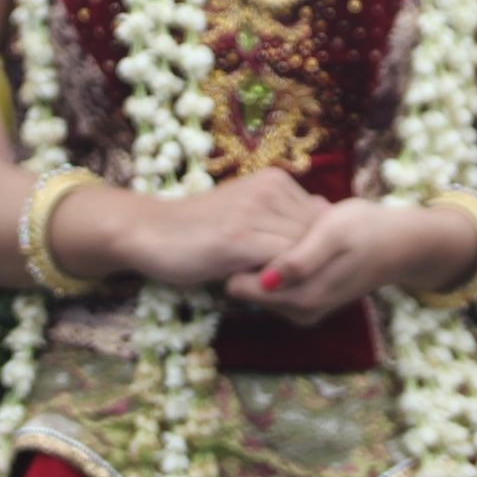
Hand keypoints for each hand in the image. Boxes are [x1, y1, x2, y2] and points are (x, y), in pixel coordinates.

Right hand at [118, 169, 326, 290]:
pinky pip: (283, 264)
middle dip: (316, 265)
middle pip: (319, 235)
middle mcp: (269, 189)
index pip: (324, 220)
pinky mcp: (238, 239)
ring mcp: (254, 212)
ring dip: (301, 278)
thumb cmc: (200, 228)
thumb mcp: (248, 212)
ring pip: (304, 250)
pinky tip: (271, 296)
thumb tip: (326, 213)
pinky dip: (285, 283)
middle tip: (302, 290)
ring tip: (287, 295)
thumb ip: (284, 215)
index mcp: (275, 181)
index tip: (309, 274)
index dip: (321, 251)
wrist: (150, 231)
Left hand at [222, 196, 435, 325]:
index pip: (240, 286)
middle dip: (249, 259)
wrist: (399, 244)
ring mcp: (305, 310)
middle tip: (266, 225)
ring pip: (260, 288)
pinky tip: (293, 242)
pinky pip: (277, 287)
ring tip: (282, 231)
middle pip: (246, 289)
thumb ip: (301, 260)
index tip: (246, 228)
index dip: (237, 257)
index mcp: (302, 297)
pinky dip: (278, 265)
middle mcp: (300, 312)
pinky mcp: (309, 303)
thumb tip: (267, 278)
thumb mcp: (333, 234)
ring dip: (263, 261)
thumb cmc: (366, 229)